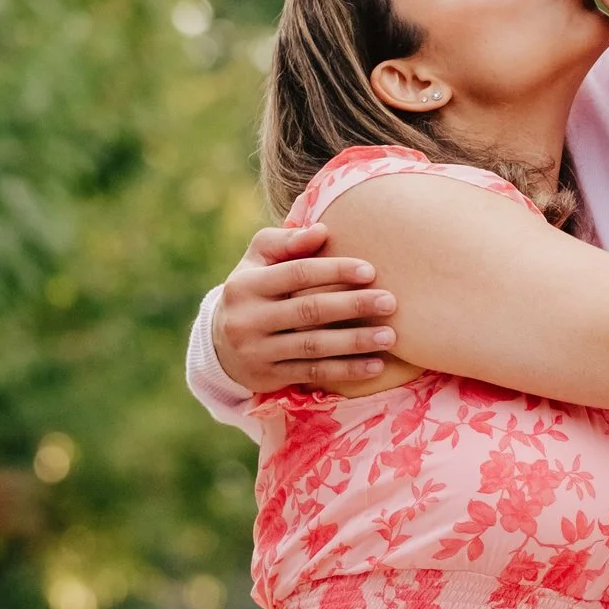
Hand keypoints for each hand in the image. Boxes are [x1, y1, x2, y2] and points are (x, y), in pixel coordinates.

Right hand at [213, 222, 397, 397]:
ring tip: (389, 336)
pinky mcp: (268, 377)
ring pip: (313, 346)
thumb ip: (287, 242)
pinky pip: (313, 373)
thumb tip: (322, 230)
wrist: (219, 345)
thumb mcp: (258, 261)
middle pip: (308, 311)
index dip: (334, 270)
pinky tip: (375, 365)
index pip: (296, 273)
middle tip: (389, 301)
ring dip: (355, 342)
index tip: (370, 270)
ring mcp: (257, 352)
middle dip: (352, 306)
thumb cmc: (253, 290)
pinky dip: (346, 370)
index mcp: (246, 285)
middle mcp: (247, 319)